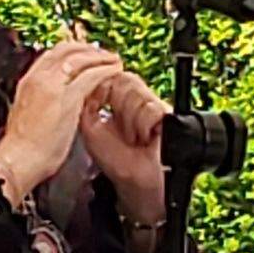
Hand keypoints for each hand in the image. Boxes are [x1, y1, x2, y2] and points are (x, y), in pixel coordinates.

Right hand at [0, 40, 123, 203]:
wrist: (18, 160)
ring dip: (99, 56)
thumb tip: (51, 104)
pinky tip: (115, 70)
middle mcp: (38, 78)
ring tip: (113, 59)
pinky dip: (105, 70)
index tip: (83, 54)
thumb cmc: (22, 149)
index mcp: (27, 82)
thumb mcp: (27, 116)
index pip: (51, 55)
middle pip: (65, 50)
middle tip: (102, 53)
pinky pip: (91, 76)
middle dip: (86, 49)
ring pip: (80, 59)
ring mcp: (52, 86)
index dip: (70, 51)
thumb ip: (39, 103)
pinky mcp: (68, 98)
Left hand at [88, 69, 168, 222]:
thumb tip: (86, 80)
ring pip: (138, 94)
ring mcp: (154, 103)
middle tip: (123, 131)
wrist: (135, 179)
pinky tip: (144, 138)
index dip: (104, 87)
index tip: (101, 105)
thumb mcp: (89, 126)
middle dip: (118, 106)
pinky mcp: (169, 114)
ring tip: (134, 137)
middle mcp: (138, 96)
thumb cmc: (115, 157)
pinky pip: (152, 109)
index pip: (111, 73)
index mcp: (118, 96)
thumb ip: (85, 102)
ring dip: (131, 122)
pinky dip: (143, 127)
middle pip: (125, 79)